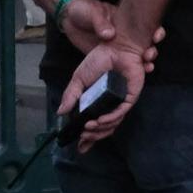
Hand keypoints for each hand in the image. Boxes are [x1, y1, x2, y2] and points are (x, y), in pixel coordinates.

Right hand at [58, 38, 148, 152]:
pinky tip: (101, 120)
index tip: (79, 146)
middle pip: (105, 128)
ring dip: (101, 128)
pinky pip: (122, 111)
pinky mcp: (131, 95)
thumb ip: (71, 95)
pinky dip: (112, 117)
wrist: (115, 47)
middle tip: (83, 136)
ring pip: (114, 122)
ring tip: (89, 127)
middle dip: (94, 136)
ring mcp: (121, 100)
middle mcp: (110, 104)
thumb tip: (60, 113)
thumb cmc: (99, 61)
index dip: (88, 137)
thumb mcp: (79, 78)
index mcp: (97, 103)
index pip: (94, 125)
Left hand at [59, 0, 163, 68]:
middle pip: (145, 44)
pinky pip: (117, 67)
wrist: (69, 17)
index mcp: (126, 23)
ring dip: (143, 62)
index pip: (146, 28)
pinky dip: (125, 73)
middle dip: (151, 50)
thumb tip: (109, 34)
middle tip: (149, 55)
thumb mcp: (93, 12)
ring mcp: (115, 48)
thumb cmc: (85, 9)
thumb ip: (101, 23)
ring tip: (147, 67)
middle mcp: (125, 36)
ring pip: (135, 57)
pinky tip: (130, 76)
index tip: (156, 37)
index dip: (155, 33)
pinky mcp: (104, 58)